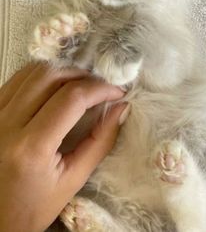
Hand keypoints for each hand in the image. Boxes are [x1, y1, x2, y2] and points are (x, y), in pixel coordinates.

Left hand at [0, 63, 125, 231]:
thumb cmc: (33, 207)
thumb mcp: (72, 181)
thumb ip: (100, 142)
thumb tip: (121, 108)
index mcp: (31, 147)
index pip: (71, 99)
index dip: (100, 89)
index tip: (118, 93)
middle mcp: (6, 124)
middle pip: (51, 76)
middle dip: (83, 76)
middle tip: (101, 88)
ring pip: (32, 72)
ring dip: (62, 71)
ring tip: (81, 85)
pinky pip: (17, 79)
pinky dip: (41, 76)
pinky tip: (55, 87)